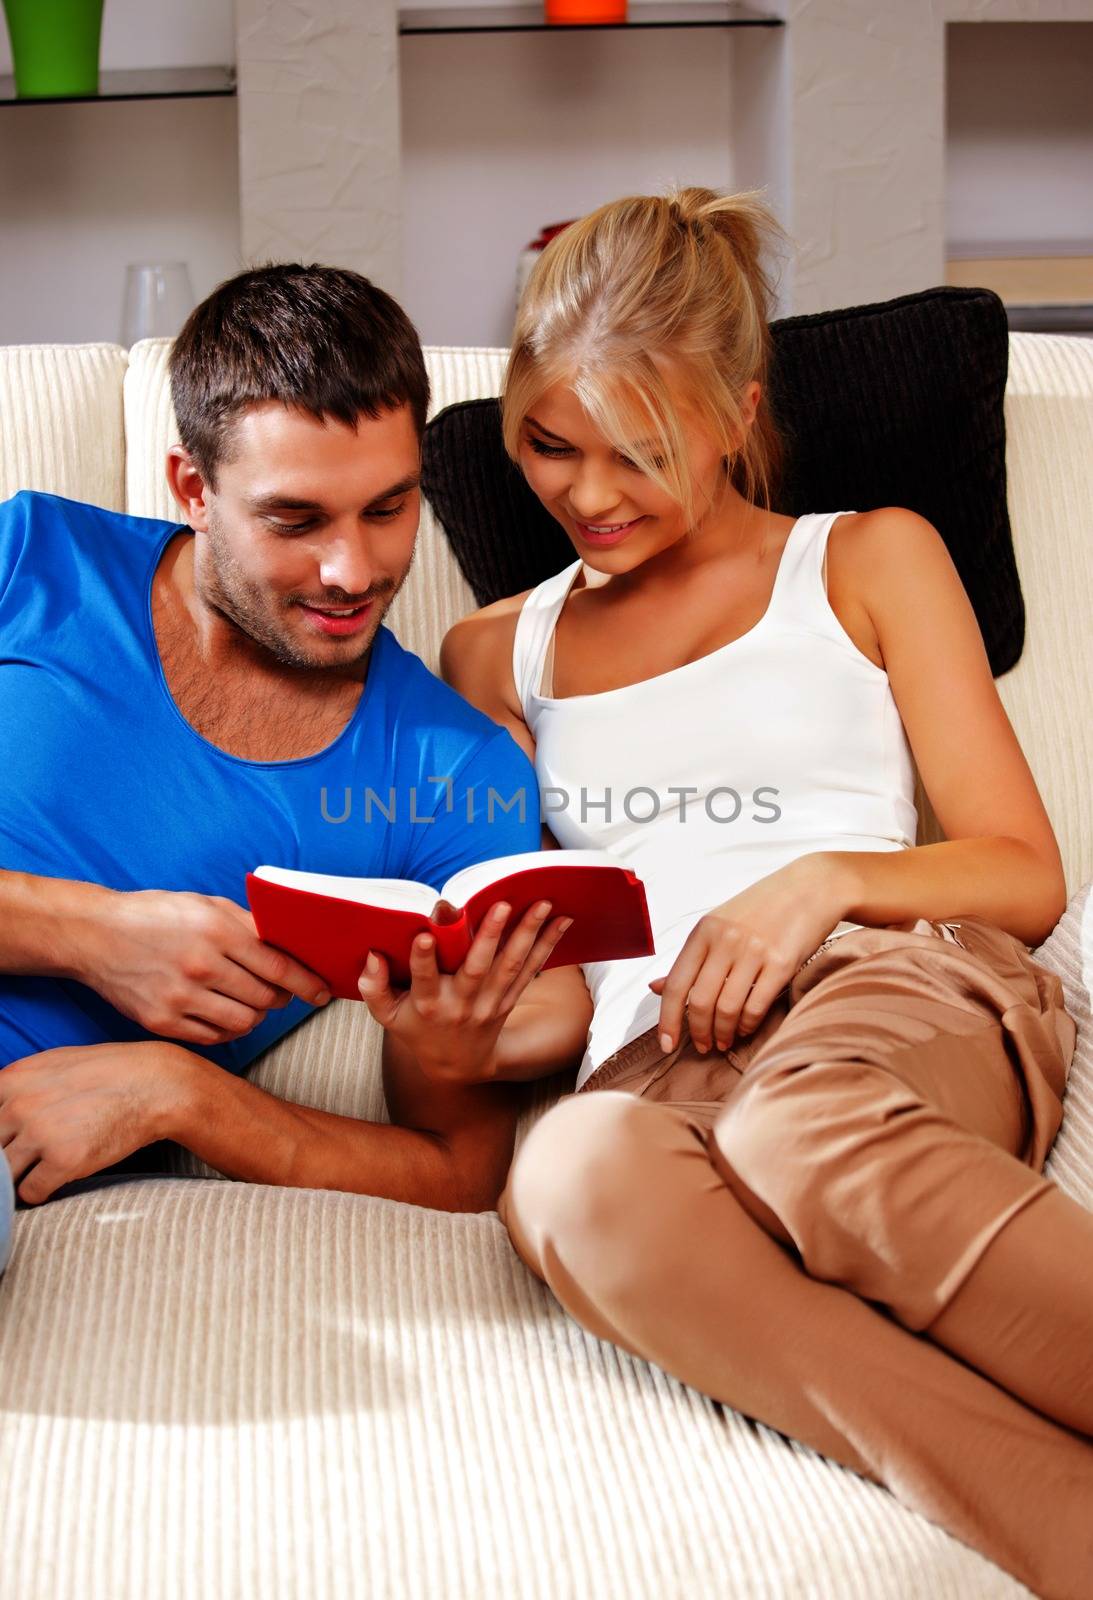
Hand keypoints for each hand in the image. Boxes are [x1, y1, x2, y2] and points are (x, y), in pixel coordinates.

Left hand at [0, 1041, 203, 1203]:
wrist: (154, 1084)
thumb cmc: (108, 1072)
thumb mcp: (53, 1063)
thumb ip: (18, 1085)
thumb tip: (0, 1109)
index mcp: (13, 1079)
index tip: (9, 1141)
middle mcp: (20, 1106)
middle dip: (5, 1155)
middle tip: (26, 1156)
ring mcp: (40, 1135)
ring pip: (4, 1174)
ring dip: (19, 1176)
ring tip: (38, 1169)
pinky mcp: (64, 1161)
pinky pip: (30, 1192)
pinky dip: (39, 1191)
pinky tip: (54, 1178)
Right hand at [71, 888, 331, 1045]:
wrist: (95, 936)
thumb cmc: (156, 915)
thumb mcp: (206, 905)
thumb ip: (249, 925)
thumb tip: (291, 945)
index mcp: (216, 932)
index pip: (280, 967)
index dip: (308, 983)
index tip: (322, 993)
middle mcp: (200, 967)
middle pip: (266, 998)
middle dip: (281, 997)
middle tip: (280, 991)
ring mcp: (180, 999)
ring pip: (245, 1021)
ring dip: (258, 1014)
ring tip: (252, 1001)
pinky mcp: (162, 1022)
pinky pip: (215, 1036)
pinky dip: (230, 1027)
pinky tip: (227, 1012)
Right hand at [357, 899, 572, 1082]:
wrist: (457, 1066)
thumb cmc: (417, 1029)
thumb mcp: (388, 1016)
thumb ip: (375, 987)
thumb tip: (371, 955)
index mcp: (427, 1005)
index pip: (423, 980)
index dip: (423, 960)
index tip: (424, 935)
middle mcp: (461, 1004)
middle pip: (478, 969)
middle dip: (490, 936)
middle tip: (502, 905)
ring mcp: (489, 1004)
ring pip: (511, 967)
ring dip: (529, 934)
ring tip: (543, 904)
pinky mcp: (509, 1001)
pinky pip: (530, 971)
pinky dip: (548, 946)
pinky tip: (562, 922)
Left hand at [647, 855, 845, 1054]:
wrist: (810, 887)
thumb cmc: (762, 908)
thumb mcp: (718, 924)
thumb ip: (690, 958)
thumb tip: (655, 988)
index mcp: (704, 931)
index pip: (676, 985)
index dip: (667, 1020)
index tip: (666, 1044)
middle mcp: (725, 940)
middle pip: (699, 1001)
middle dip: (697, 1032)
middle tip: (701, 1047)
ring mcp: (754, 951)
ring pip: (726, 1008)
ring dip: (722, 1032)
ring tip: (723, 1041)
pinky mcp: (782, 962)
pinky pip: (757, 1005)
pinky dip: (747, 1024)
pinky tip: (744, 1029)